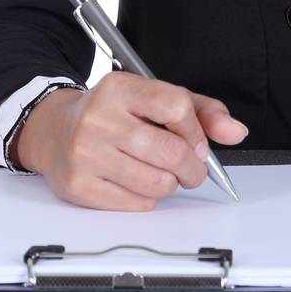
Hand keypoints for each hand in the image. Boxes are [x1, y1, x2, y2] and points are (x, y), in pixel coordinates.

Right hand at [13, 72, 249, 208]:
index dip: (196, 131)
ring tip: (160, 173)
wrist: (54, 131)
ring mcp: (86, 153)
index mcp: (120, 87)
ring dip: (170, 183)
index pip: (177, 107)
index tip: (197, 143)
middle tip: (192, 170)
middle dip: (193, 168)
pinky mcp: (79, 185)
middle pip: (171, 151)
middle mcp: (99, 117)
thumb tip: (236, 132)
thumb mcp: (154, 99)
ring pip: (157, 182)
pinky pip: (137, 203)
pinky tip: (136, 183)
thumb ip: (201, 110)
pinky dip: (148, 198)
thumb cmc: (114, 115)